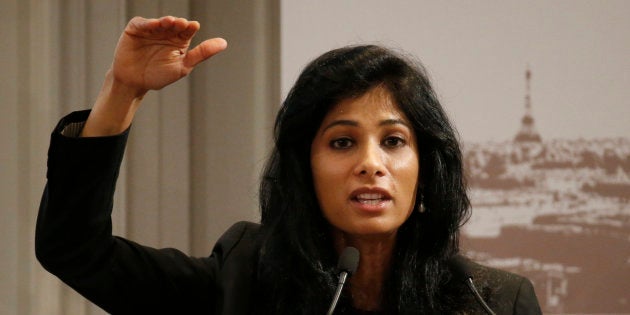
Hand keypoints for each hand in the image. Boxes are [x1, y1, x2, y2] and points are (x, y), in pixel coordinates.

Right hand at [81, 16, 225, 136]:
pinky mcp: (136, 29)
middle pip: (174, 24)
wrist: (134, 83)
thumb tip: (224, 43)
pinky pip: (142, 24)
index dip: (190, 28)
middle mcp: (166, 33)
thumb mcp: (183, 66)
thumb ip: (202, 53)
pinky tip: (155, 25)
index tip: (193, 26)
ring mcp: (151, 30)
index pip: (187, 30)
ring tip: (171, 22)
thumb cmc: (158, 76)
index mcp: (179, 40)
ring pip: (160, 22)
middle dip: (178, 24)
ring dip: (165, 22)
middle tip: (183, 24)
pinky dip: (148, 23)